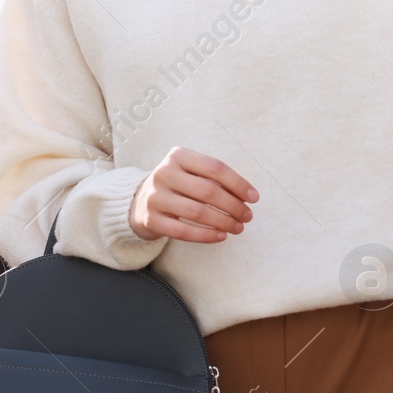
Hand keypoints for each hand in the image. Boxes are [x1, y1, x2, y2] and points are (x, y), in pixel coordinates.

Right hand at [129, 146, 257, 242]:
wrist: (139, 202)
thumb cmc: (176, 186)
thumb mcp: (189, 172)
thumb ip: (213, 179)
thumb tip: (247, 196)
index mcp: (178, 156)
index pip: (214, 168)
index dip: (238, 183)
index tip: (253, 198)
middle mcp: (164, 173)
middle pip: (208, 191)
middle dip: (233, 205)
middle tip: (247, 216)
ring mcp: (155, 197)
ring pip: (197, 212)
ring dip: (223, 221)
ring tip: (238, 227)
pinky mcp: (151, 219)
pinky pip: (183, 231)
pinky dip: (206, 235)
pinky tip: (220, 236)